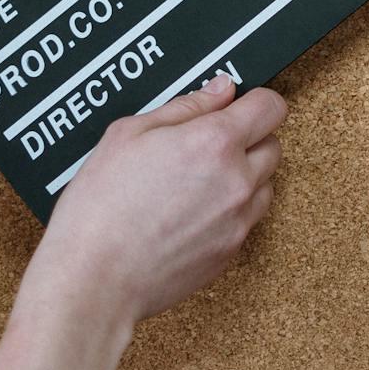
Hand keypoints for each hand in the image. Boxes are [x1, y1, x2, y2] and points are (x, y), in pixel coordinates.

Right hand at [35, 78, 286, 326]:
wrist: (94, 278)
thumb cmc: (101, 207)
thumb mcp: (128, 134)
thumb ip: (185, 107)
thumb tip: (221, 90)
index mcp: (214, 143)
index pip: (271, 107)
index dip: (254, 101)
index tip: (238, 105)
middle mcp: (238, 181)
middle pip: (274, 145)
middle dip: (249, 138)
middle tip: (208, 144)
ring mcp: (239, 220)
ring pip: (266, 184)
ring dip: (245, 175)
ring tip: (198, 181)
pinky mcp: (232, 251)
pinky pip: (248, 219)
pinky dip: (232, 210)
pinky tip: (192, 211)